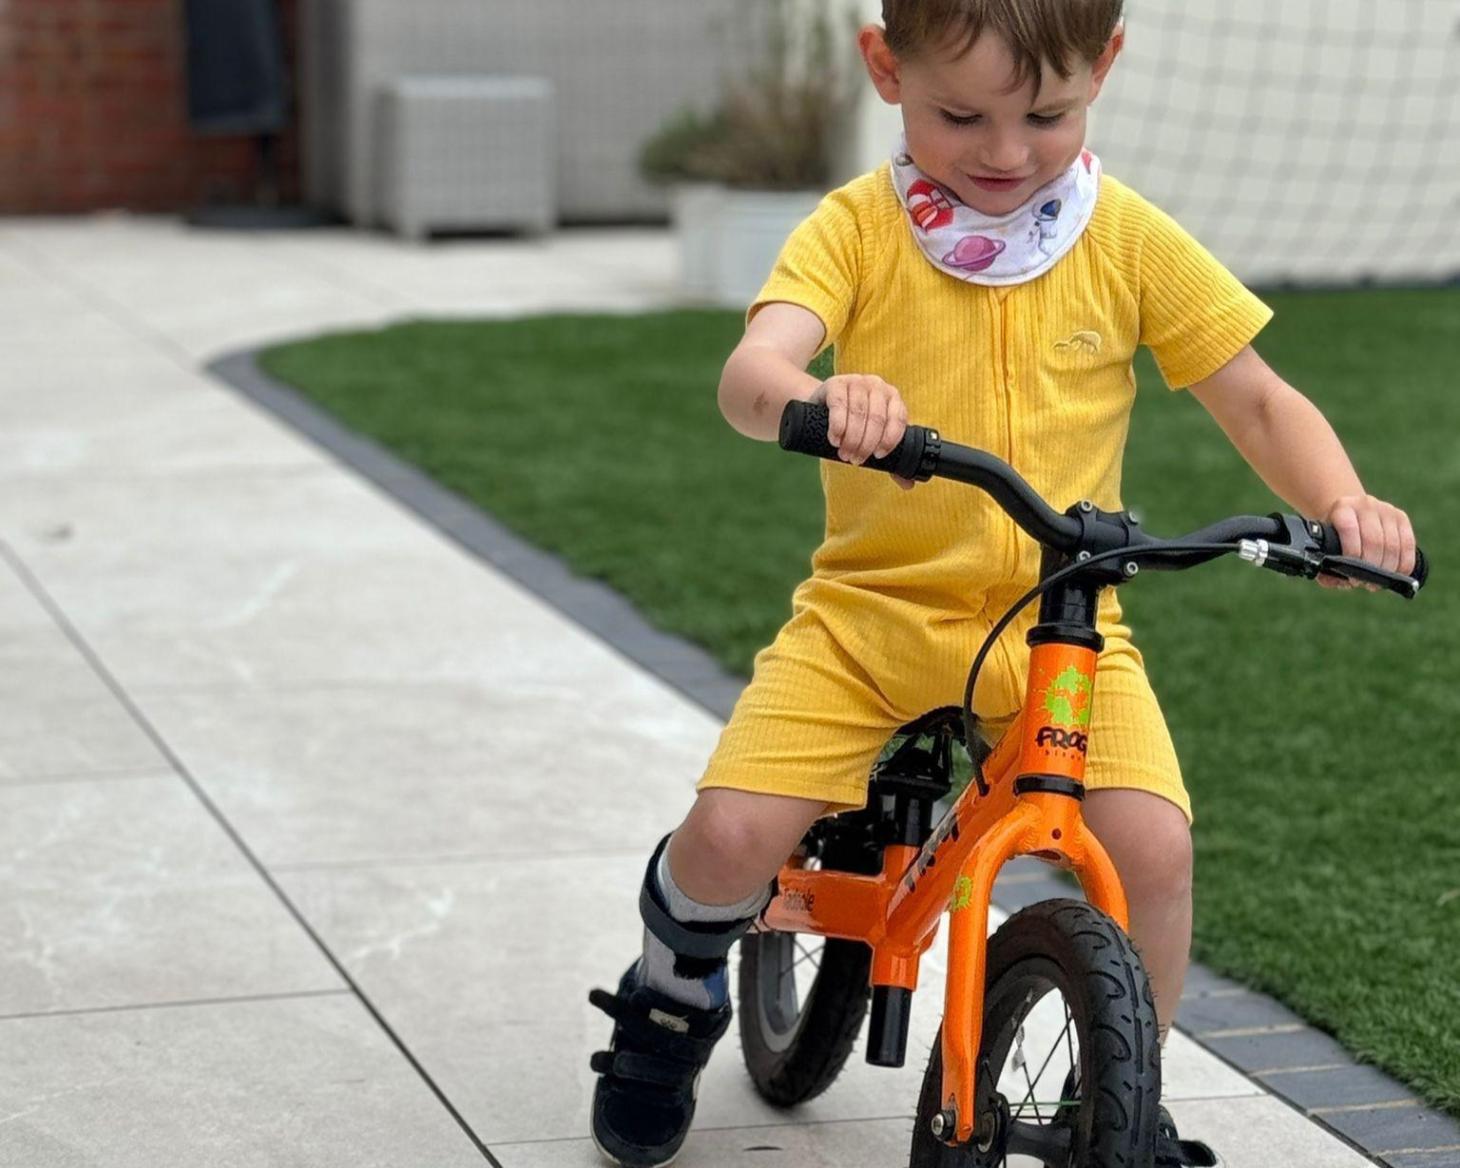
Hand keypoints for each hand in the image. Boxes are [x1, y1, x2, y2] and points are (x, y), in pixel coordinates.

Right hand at [809, 375, 915, 489]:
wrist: (823, 405)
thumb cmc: (852, 424)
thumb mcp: (872, 437)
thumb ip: (890, 458)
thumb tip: (909, 484)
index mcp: (892, 397)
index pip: (898, 418)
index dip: (890, 440)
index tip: (878, 456)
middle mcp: (877, 385)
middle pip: (877, 418)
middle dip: (866, 444)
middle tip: (855, 460)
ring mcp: (856, 381)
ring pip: (858, 413)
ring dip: (851, 438)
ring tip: (844, 453)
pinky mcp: (835, 384)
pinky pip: (839, 405)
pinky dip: (838, 426)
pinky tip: (835, 438)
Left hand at [1322, 494, 1416, 590]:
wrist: (1349, 511)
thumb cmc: (1334, 535)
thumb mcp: (1323, 544)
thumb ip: (1325, 566)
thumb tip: (1342, 582)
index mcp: (1342, 507)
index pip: (1349, 529)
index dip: (1352, 554)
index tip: (1351, 576)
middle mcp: (1365, 504)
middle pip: (1374, 540)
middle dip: (1371, 567)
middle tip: (1366, 583)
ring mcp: (1386, 509)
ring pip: (1393, 544)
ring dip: (1387, 569)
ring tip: (1378, 582)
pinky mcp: (1402, 517)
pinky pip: (1408, 544)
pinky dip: (1404, 563)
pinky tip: (1396, 575)